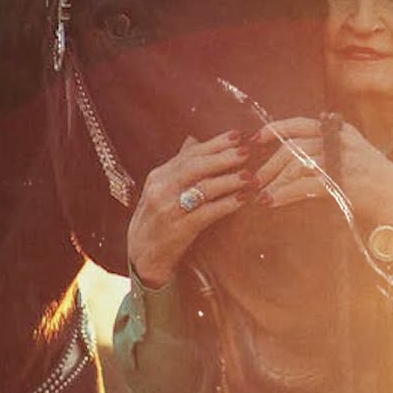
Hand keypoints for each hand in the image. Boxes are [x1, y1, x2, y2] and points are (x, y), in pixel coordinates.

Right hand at [128, 130, 257, 288]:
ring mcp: (168, 209)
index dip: (215, 144)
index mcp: (159, 176)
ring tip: (250, 176)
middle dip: (223, 157)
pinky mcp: (178, 230)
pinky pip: (206, 213)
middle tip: (247, 151)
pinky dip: (226, 204)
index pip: (189, 154)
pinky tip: (243, 199)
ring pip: (202, 188)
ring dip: (229, 181)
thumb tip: (194, 140)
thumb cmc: (158, 220)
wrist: (142, 256)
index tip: (238, 136)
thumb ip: (179, 166)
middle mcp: (161, 189)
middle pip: (195, 167)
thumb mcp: (162, 190)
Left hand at [250, 117, 392, 227]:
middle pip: (292, 147)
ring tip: (261, 195)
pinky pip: (304, 185)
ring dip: (274, 182)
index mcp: (340, 131)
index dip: (273, 130)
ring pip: (296, 165)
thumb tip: (287, 158)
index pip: (299, 123)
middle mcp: (340, 141)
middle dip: (269, 165)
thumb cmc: (373, 182)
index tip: (254, 141)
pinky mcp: (342, 182)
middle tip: (254, 181)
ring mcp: (342, 160)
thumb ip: (325, 149)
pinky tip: (273, 202)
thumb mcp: (351, 155)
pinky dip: (285, 194)